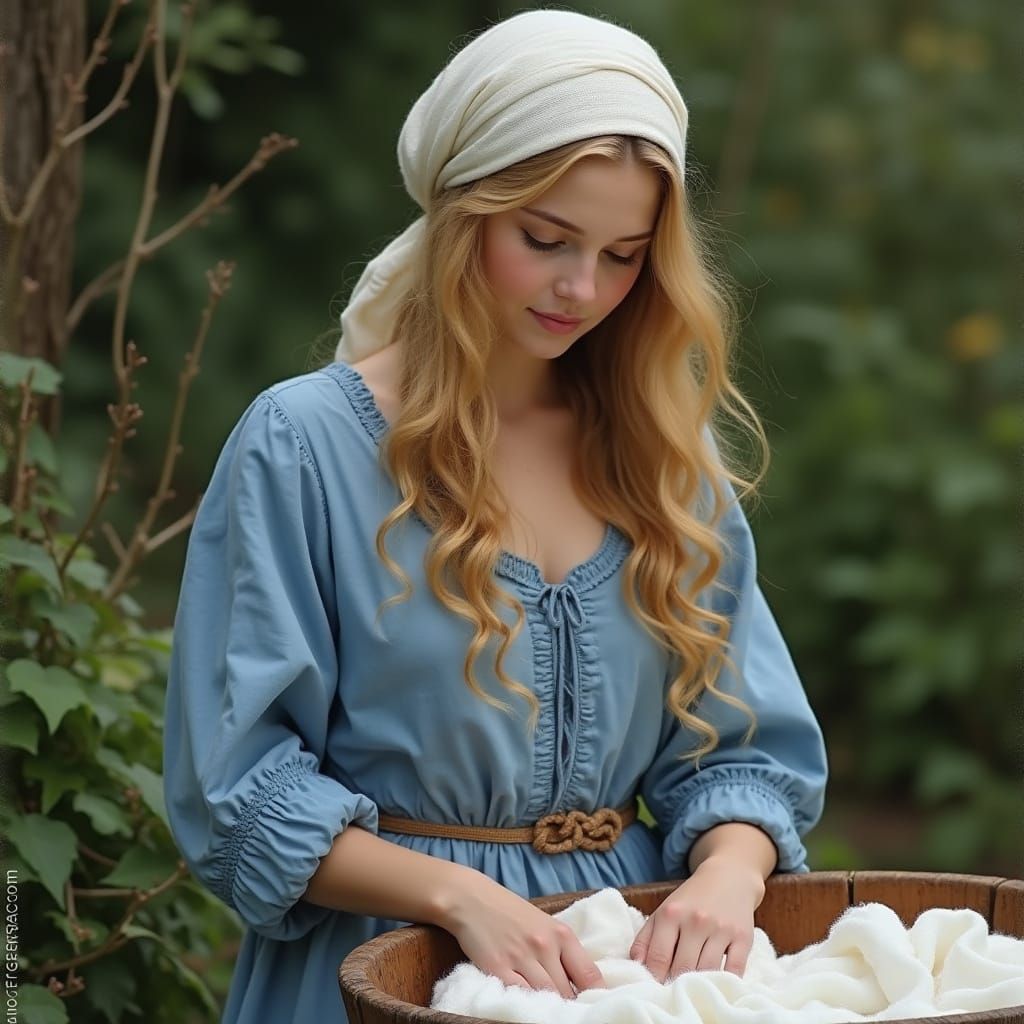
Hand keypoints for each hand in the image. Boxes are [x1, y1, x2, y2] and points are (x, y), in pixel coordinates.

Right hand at [438, 868, 606, 998]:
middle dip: (569, 1004)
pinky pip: (520, 996)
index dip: (594, 996)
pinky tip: (528, 1006)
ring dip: (549, 1007)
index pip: (589, 975)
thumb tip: (581, 985)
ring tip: (549, 1011)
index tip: (594, 1006)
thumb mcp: (544, 925)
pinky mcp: (498, 968)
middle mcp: (544, 945)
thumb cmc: (510, 913)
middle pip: (567, 991)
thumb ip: (561, 951)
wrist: (472, 899)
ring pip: (546, 997)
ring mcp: (521, 958)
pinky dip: (527, 1004)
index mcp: (561, 934)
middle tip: (569, 1012)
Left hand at [629, 855, 764, 981]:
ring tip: (692, 989)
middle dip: (675, 984)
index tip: (654, 989)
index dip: (654, 978)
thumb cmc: (690, 901)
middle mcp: (696, 920)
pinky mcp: (743, 938)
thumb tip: (636, 964)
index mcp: (671, 913)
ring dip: (698, 985)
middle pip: (682, 968)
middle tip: (673, 991)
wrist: (728, 878)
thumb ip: (645, 938)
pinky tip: (717, 984)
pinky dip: (725, 982)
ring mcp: (721, 929)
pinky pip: (734, 971)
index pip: (658, 957)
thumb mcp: (663, 911)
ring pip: (707, 972)